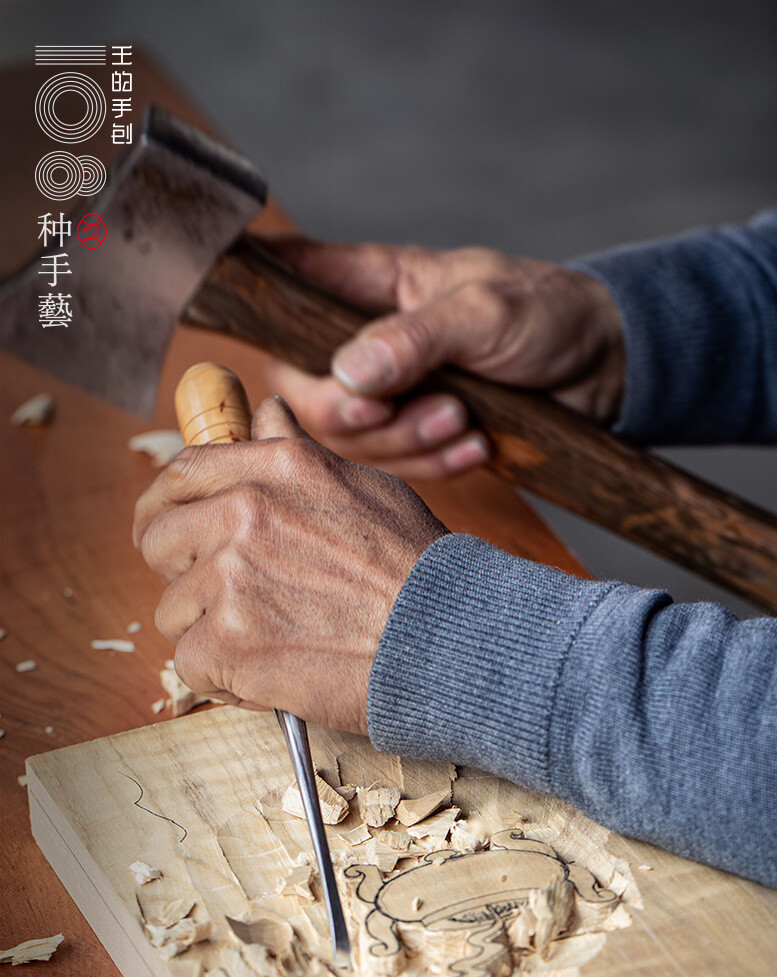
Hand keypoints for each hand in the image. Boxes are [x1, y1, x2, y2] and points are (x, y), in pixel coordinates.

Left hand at [133, 396, 445, 733]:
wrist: (444, 642)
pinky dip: (223, 678)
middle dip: (181, 572)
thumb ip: (299, 453)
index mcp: (277, 468)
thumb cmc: (420, 572)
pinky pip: (190, 662)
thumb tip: (266, 413)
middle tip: (223, 599)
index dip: (167, 506)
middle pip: (157, 539)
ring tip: (270, 640)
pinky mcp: (226, 642)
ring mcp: (231, 578)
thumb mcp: (366, 485)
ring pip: (173, 609)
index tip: (172, 530)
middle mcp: (246, 513)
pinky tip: (268, 672)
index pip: (182, 473)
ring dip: (209, 631)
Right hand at [262, 237, 624, 480]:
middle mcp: (364, 339)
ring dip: (407, 443)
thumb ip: (416, 338)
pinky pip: (396, 467)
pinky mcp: (416, 435)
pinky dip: (435, 464)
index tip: (256, 321)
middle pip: (305, 389)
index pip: (287, 278)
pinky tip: (477, 446)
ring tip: (465, 421)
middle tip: (417, 408)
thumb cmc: (548, 312)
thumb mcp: (486, 312)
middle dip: (354, 416)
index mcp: (370, 283)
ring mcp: (389, 392)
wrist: (603, 367)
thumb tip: (350, 372)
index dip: (256, 299)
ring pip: (351, 440)